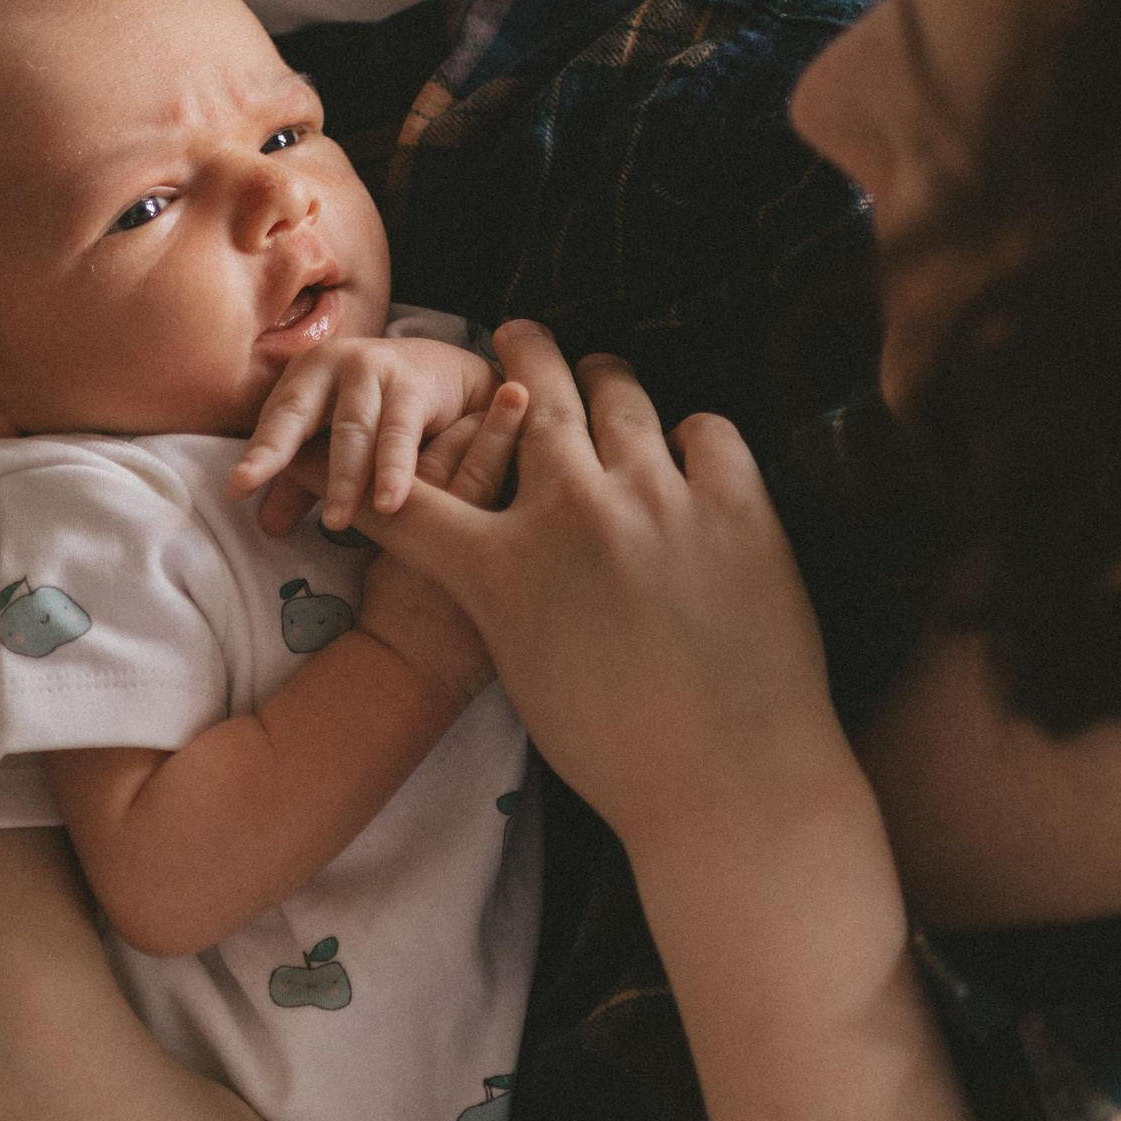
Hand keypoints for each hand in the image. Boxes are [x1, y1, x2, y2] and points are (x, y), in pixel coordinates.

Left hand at [233, 329, 499, 533]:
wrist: (443, 370)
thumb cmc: (374, 409)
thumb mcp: (332, 439)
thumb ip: (303, 480)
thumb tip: (267, 527)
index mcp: (305, 376)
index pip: (277, 420)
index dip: (259, 455)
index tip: (237, 488)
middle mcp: (336, 363)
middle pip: (303, 417)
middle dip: (281, 457)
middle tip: (263, 504)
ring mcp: (376, 369)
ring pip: (354, 431)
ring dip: (346, 479)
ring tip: (337, 523)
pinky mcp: (415, 386)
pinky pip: (400, 434)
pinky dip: (395, 470)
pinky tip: (389, 503)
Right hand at [360, 325, 844, 880]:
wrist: (734, 787)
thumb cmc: (620, 751)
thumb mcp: (522, 670)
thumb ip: (503, 590)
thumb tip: (505, 535)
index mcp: (501, 572)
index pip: (411, 493)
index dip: (383, 459)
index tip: (384, 426)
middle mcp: (571, 517)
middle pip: (527, 394)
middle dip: (517, 354)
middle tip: (516, 333)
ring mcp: (657, 500)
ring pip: (618, 393)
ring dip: (603, 380)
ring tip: (603, 374)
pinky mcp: (737, 503)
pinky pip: (705, 428)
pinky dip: (689, 439)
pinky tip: (687, 456)